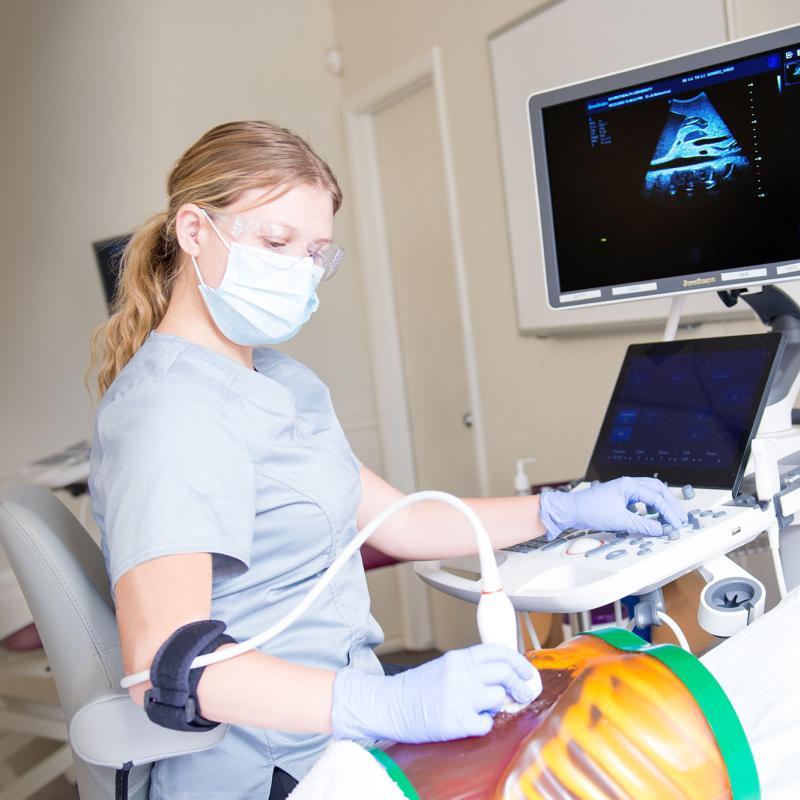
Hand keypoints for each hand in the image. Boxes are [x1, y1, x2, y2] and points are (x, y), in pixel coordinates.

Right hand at [331, 643, 537, 743]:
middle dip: (521, 684)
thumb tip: (504, 676)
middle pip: (505, 672)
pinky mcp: (456, 721)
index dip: (519, 661)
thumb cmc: (417, 688)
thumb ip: (471, 668)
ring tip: (483, 709)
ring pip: (498, 698)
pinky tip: (470, 722)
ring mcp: (459, 697)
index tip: (528, 672)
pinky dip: (483, 725)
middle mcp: (460, 673)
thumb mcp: (445, 667)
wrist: (390, 704)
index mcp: (458, 658)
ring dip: (497, 706)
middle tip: (524, 693)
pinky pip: (486, 724)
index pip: (498, 652)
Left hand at [538, 476, 686, 539]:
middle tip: (679, 518)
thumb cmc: (589, 510)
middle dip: (670, 504)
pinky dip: (649, 506)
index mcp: (629, 485)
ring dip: (661, 503)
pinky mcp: (619, 496)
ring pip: (649, 492)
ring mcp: (623, 489)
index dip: (669, 512)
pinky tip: (650, 515)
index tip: (676, 524)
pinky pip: (640, 498)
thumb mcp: (619, 520)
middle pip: (657, 490)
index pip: (657, 498)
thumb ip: (642, 525)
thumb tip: (659, 529)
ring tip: (668, 516)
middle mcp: (628, 484)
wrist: (570, 510)